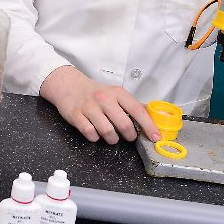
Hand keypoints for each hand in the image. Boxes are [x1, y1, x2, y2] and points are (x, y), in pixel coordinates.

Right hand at [39, 66, 159, 143]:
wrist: (68, 85)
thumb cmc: (94, 91)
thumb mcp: (114, 93)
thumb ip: (131, 105)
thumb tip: (152, 115)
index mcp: (117, 92)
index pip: (137, 110)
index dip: (148, 126)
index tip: (155, 137)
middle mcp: (103, 99)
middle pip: (124, 125)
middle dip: (129, 136)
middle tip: (129, 136)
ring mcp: (89, 107)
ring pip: (107, 132)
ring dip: (112, 139)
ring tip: (112, 136)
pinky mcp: (76, 115)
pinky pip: (90, 134)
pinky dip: (95, 137)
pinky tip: (95, 132)